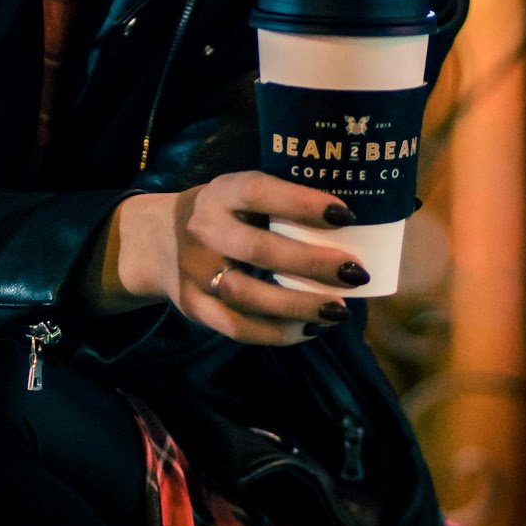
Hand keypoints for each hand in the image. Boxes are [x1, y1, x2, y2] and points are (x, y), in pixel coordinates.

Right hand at [105, 172, 368, 344]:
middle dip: (312, 264)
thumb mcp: (243, 194)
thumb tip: (366, 217)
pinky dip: (278, 334)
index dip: (302, 203)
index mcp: (222, 192)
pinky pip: (238, 328)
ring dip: (298, 306)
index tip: (346, 213)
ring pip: (248, 296)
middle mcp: (204, 229)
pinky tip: (310, 330)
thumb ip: (285, 202)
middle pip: (258, 250)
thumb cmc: (229, 214)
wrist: (159, 240)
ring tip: (338, 310)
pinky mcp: (194, 307)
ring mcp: (195, 271)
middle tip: (354, 272)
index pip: (260, 192)